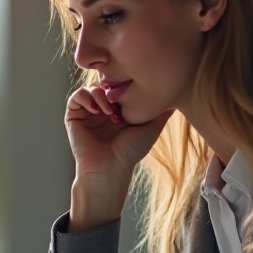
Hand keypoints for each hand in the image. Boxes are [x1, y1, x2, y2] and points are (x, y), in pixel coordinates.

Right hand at [65, 85, 170, 228]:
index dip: (125, 84)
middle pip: (104, 83)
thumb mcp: (152, 127)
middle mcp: (102, 109)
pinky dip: (85, 97)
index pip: (119, 86)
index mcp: (119, 109)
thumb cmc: (131, 152)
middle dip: (112, 87)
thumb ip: (162, 111)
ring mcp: (88, 112)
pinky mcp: (73, 116)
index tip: (133, 91)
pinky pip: (76, 97)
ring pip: (91, 88)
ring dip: (100, 95)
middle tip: (120, 99)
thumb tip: (178, 96)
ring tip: (110, 111)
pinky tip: (97, 110)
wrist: (110, 168)